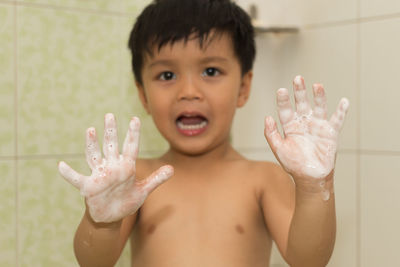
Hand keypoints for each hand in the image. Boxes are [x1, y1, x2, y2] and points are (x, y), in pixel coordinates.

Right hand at [58, 113, 173, 222]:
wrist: (111, 217)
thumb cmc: (127, 201)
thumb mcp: (144, 191)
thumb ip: (156, 179)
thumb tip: (172, 169)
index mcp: (126, 166)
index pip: (131, 147)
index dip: (133, 134)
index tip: (135, 119)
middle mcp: (112, 166)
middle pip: (111, 146)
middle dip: (111, 131)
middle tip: (110, 115)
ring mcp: (99, 175)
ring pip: (94, 156)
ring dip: (91, 144)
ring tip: (91, 130)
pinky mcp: (89, 186)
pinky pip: (77, 179)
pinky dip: (69, 174)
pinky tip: (61, 166)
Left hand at [264, 76, 348, 188]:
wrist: (310, 177)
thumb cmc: (293, 164)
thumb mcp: (279, 149)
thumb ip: (271, 134)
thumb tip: (267, 117)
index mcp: (290, 125)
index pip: (285, 109)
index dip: (283, 100)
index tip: (281, 90)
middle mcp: (303, 122)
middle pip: (302, 103)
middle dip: (300, 91)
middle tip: (297, 78)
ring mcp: (317, 126)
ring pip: (319, 107)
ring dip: (319, 96)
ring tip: (317, 86)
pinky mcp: (330, 132)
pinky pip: (337, 120)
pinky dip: (341, 111)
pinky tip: (344, 101)